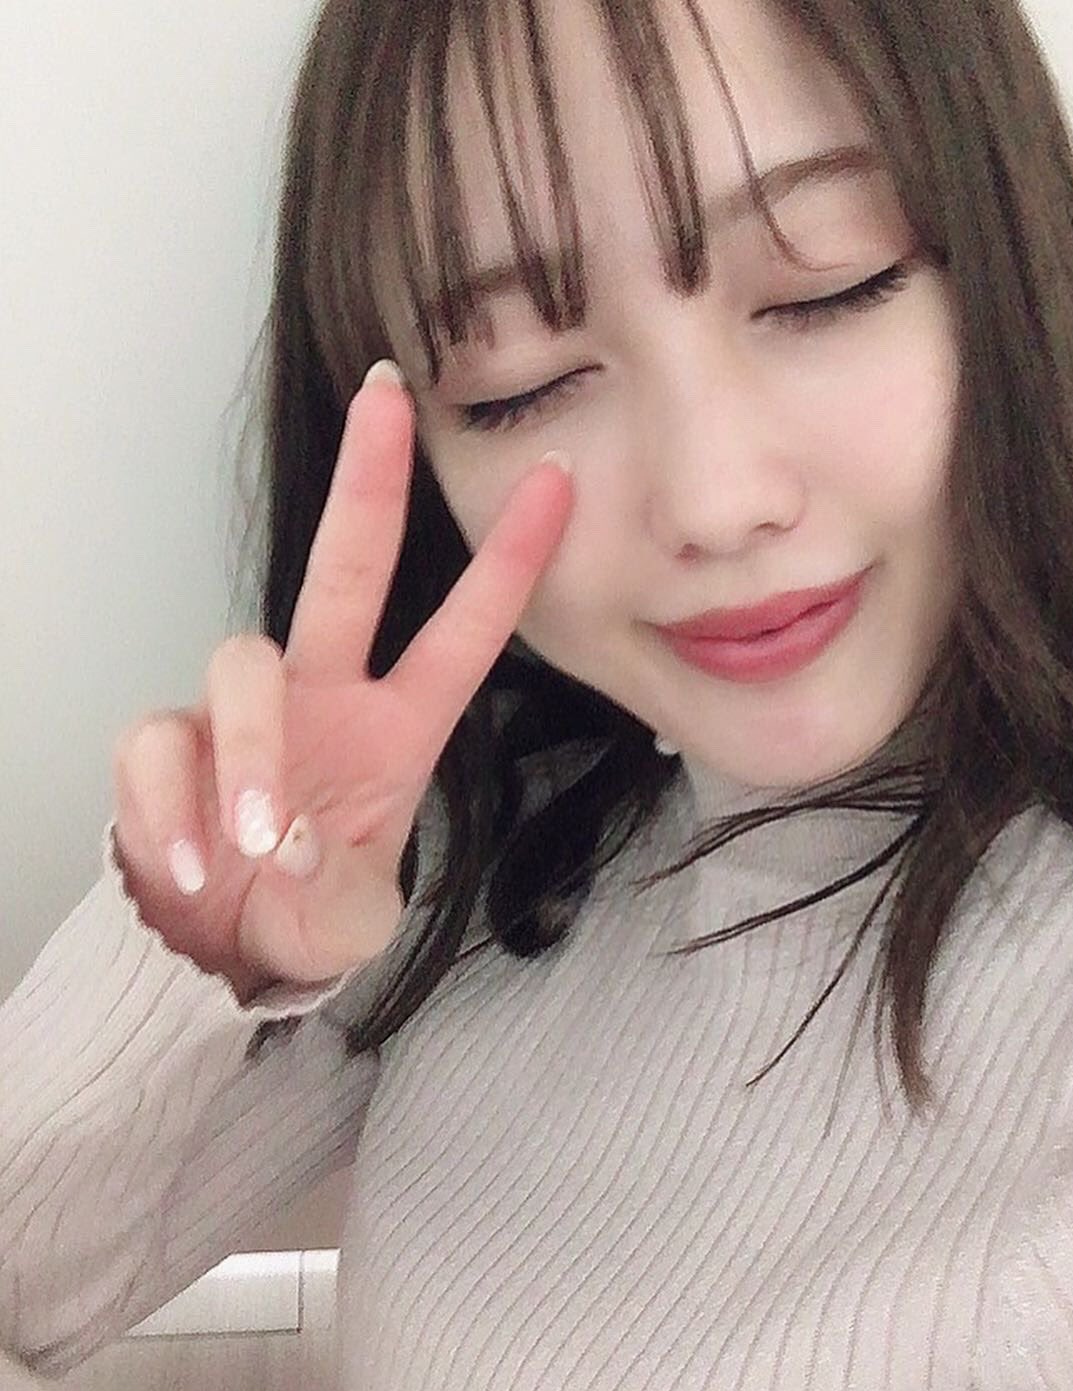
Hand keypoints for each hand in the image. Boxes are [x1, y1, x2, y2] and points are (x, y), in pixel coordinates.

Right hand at [111, 364, 572, 999]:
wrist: (214, 948)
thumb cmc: (301, 914)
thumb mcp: (350, 923)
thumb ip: (340, 895)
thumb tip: (290, 845)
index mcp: (398, 728)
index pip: (463, 633)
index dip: (510, 562)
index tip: (557, 479)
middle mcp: (324, 696)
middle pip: (345, 567)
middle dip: (370, 483)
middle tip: (385, 401)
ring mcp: (243, 710)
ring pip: (241, 662)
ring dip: (250, 753)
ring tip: (258, 845)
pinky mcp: (165, 741)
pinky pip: (157, 741)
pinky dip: (171, 806)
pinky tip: (191, 866)